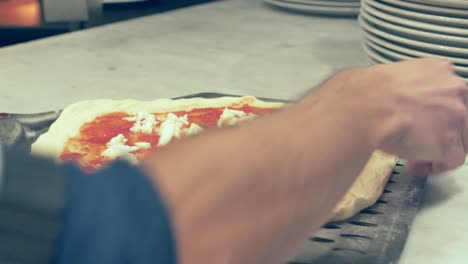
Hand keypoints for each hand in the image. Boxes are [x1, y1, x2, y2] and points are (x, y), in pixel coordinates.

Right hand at [369, 58, 467, 173]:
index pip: (449, 94)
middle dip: (442, 131)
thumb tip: (392, 99)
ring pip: (461, 139)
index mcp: (439, 70)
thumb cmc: (369, 94)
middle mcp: (454, 90)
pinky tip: (416, 165)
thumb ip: (404, 88)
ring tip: (417, 157)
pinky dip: (435, 166)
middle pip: (460, 117)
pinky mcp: (449, 140)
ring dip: (439, 150)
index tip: (424, 121)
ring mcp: (456, 115)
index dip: (436, 112)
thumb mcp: (391, 77)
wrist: (367, 107)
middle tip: (422, 141)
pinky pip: (453, 160)